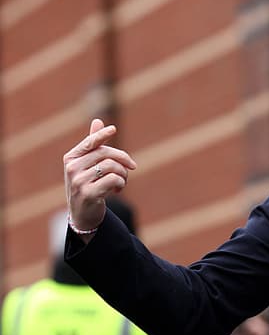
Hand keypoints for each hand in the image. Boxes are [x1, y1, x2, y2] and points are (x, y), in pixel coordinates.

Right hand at [63, 119, 136, 237]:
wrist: (83, 214)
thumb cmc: (88, 185)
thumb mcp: (88, 165)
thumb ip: (93, 145)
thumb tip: (98, 121)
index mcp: (71, 158)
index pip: (89, 142)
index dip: (101, 135)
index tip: (113, 129)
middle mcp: (71, 168)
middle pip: (106, 154)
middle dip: (123, 160)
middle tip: (131, 168)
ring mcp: (78, 181)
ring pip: (112, 166)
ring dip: (124, 174)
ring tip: (122, 182)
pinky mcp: (88, 193)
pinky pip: (114, 180)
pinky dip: (122, 184)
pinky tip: (118, 190)